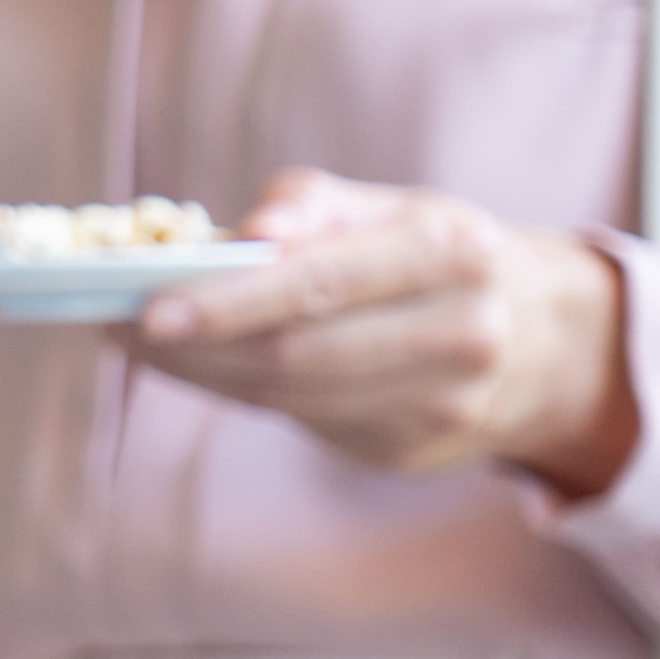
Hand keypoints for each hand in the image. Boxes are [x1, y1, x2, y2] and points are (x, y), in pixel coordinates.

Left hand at [132, 169, 637, 493]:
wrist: (542, 339)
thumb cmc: (433, 255)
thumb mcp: (389, 207)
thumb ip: (309, 207)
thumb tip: (242, 236)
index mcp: (452, 251)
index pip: (322, 283)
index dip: (230, 302)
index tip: (148, 309)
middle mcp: (461, 331)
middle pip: (299, 353)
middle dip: (196, 346)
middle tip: (117, 326)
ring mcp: (444, 404)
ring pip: (293, 399)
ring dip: (203, 375)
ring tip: (144, 345)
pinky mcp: (413, 451)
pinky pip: (306, 423)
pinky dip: (242, 394)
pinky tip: (205, 368)